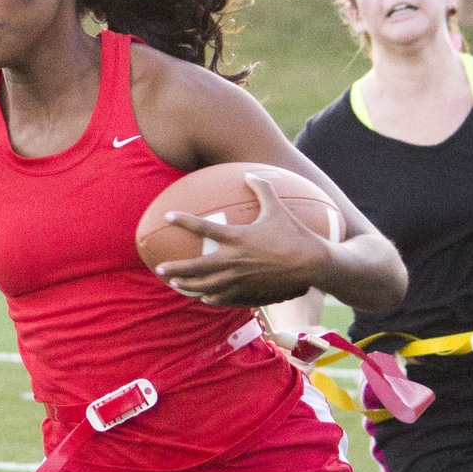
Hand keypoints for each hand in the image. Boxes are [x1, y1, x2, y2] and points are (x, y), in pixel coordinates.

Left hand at [153, 175, 330, 307]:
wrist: (312, 264)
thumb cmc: (296, 234)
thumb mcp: (278, 208)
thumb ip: (262, 189)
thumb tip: (251, 174)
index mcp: (237, 238)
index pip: (203, 228)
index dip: (183, 221)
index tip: (167, 216)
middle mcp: (234, 261)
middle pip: (196, 267)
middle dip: (176, 269)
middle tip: (160, 269)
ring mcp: (240, 280)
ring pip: (206, 287)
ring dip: (188, 286)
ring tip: (175, 285)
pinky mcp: (249, 292)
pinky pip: (224, 297)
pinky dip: (211, 298)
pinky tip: (204, 297)